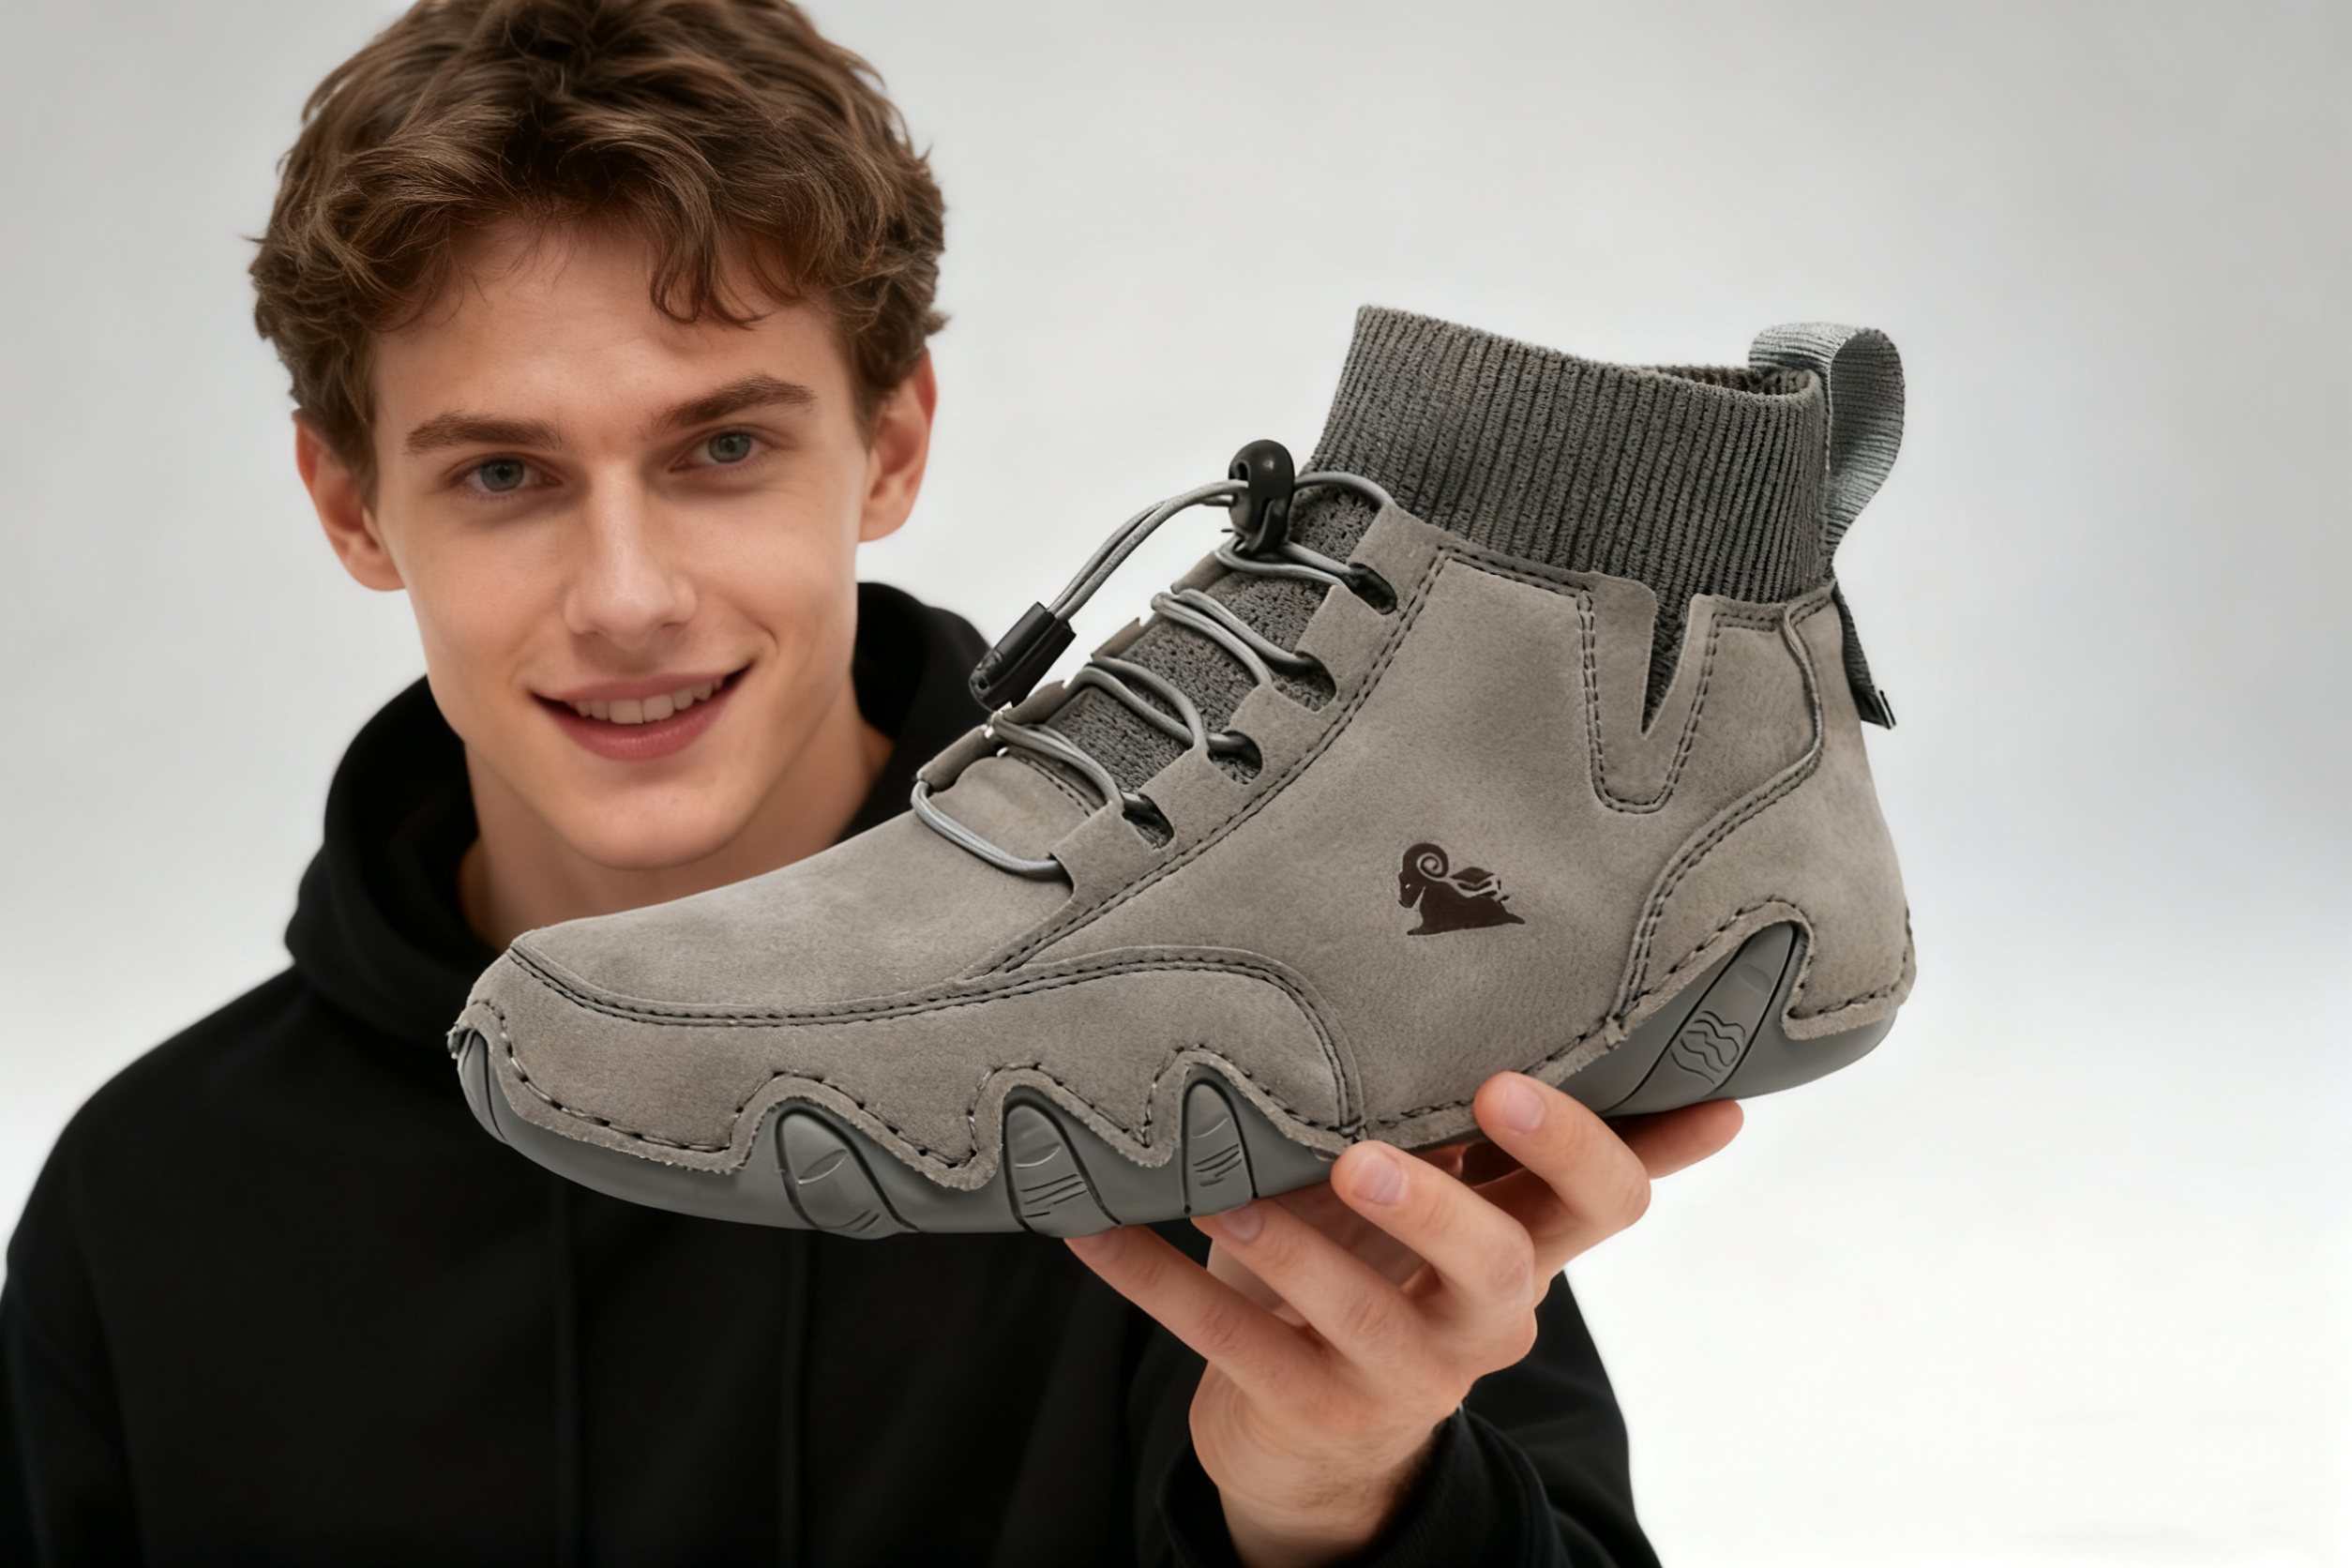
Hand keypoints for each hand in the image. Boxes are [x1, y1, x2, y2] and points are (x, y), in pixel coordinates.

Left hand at [1066, 1073, 1740, 1567]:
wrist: (1316, 1434)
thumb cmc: (1382, 1266)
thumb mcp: (1447, 1200)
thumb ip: (1484, 1127)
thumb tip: (1543, 979)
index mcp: (1527, 1245)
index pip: (1607, 1201)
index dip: (1582, 1146)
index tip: (1515, 1085)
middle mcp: (1485, 1315)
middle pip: (1497, 1263)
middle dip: (1431, 1208)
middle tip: (1361, 1157)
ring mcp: (1404, 1374)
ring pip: (1360, 1315)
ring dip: (1289, 1250)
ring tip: (1222, 1200)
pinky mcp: (1313, 1411)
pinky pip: (1231, 1345)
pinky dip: (1157, 1282)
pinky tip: (1096, 1230)